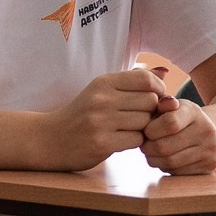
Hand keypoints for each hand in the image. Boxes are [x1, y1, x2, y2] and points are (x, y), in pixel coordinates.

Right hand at [35, 69, 170, 170]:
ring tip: (128, 129)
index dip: (158, 89)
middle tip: (140, 117)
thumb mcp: (102, 92)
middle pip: (150, 102)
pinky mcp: (102, 143)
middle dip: (151, 111)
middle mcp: (102, 99)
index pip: (145, 79)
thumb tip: (165, 72)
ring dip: (143, 128)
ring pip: (145, 122)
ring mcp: (101, 121)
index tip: (155, 98)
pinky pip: (136, 140)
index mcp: (103, 82)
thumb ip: (132, 83)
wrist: (50, 139)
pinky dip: (135, 142)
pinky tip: (122, 140)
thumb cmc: (82, 114)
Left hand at [141, 95, 215, 173]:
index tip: (146, 131)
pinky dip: (165, 167)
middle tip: (144, 145)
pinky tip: (164, 159)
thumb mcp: (172, 107)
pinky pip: (178, 172)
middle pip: (165, 147)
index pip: (169, 123)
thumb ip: (163, 104)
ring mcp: (210, 149)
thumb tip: (162, 103)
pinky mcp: (209, 165)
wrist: (209, 134)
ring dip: (154, 159)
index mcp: (194, 112)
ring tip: (151, 153)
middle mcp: (206, 130)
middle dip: (148, 148)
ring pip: (170, 162)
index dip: (150, 130)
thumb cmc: (181, 119)